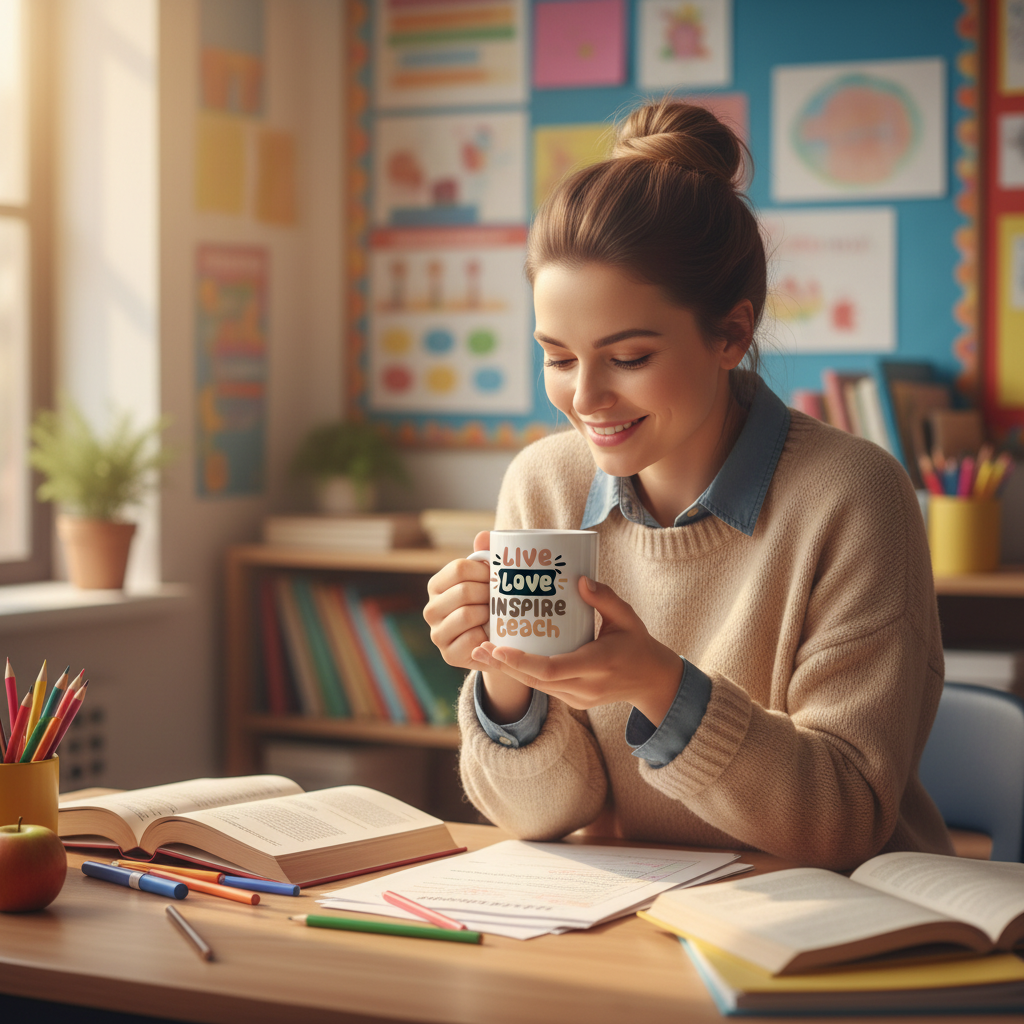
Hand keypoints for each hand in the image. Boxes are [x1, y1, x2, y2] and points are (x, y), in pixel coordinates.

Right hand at [423, 530, 491, 670]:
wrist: (496, 642)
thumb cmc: (491, 604)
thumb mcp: (488, 580)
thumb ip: (485, 556)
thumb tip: (483, 536)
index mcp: (437, 585)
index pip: (459, 568)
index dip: (484, 571)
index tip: (499, 577)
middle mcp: (431, 609)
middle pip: (464, 591)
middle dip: (489, 594)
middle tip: (503, 599)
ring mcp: (437, 633)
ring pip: (466, 614)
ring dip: (488, 614)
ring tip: (497, 616)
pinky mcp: (448, 655)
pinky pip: (471, 639)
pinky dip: (485, 636)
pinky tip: (491, 635)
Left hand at [470, 577, 682, 725]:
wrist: (652, 681)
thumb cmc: (638, 644)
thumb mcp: (628, 617)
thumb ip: (605, 598)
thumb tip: (580, 579)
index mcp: (599, 665)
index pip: (553, 669)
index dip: (522, 661)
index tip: (498, 647)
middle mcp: (586, 687)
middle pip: (536, 681)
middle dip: (504, 666)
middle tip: (478, 647)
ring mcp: (580, 698)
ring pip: (536, 687)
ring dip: (508, 672)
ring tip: (482, 652)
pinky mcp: (575, 701)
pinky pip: (544, 688)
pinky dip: (523, 674)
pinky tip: (505, 660)